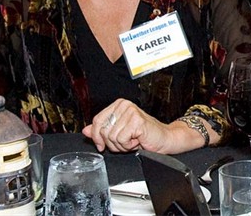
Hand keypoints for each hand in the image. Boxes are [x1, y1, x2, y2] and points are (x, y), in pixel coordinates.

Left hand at [83, 100, 197, 153]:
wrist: (164, 139)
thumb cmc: (144, 136)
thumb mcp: (118, 133)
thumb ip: (101, 130)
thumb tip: (86, 130)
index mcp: (118, 105)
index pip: (97, 120)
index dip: (96, 137)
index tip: (101, 145)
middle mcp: (124, 105)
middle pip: (103, 130)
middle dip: (112, 143)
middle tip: (125, 142)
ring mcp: (131, 111)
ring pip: (112, 137)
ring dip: (121, 145)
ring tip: (132, 141)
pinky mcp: (136, 120)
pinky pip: (121, 139)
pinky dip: (128, 145)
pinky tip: (137, 141)